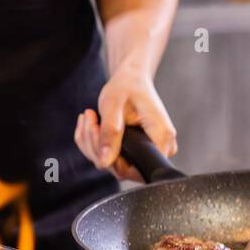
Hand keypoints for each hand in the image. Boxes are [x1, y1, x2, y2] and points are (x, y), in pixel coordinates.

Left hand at [74, 67, 177, 181]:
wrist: (132, 80)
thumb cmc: (127, 87)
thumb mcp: (114, 105)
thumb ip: (110, 133)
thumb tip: (104, 162)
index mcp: (161, 136)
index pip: (135, 168)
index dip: (110, 157)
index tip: (97, 129)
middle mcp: (160, 149)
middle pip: (122, 168)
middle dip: (97, 147)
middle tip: (89, 120)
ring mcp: (148, 153)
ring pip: (113, 165)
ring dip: (92, 144)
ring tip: (89, 118)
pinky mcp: (137, 154)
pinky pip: (110, 160)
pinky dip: (94, 144)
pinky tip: (92, 124)